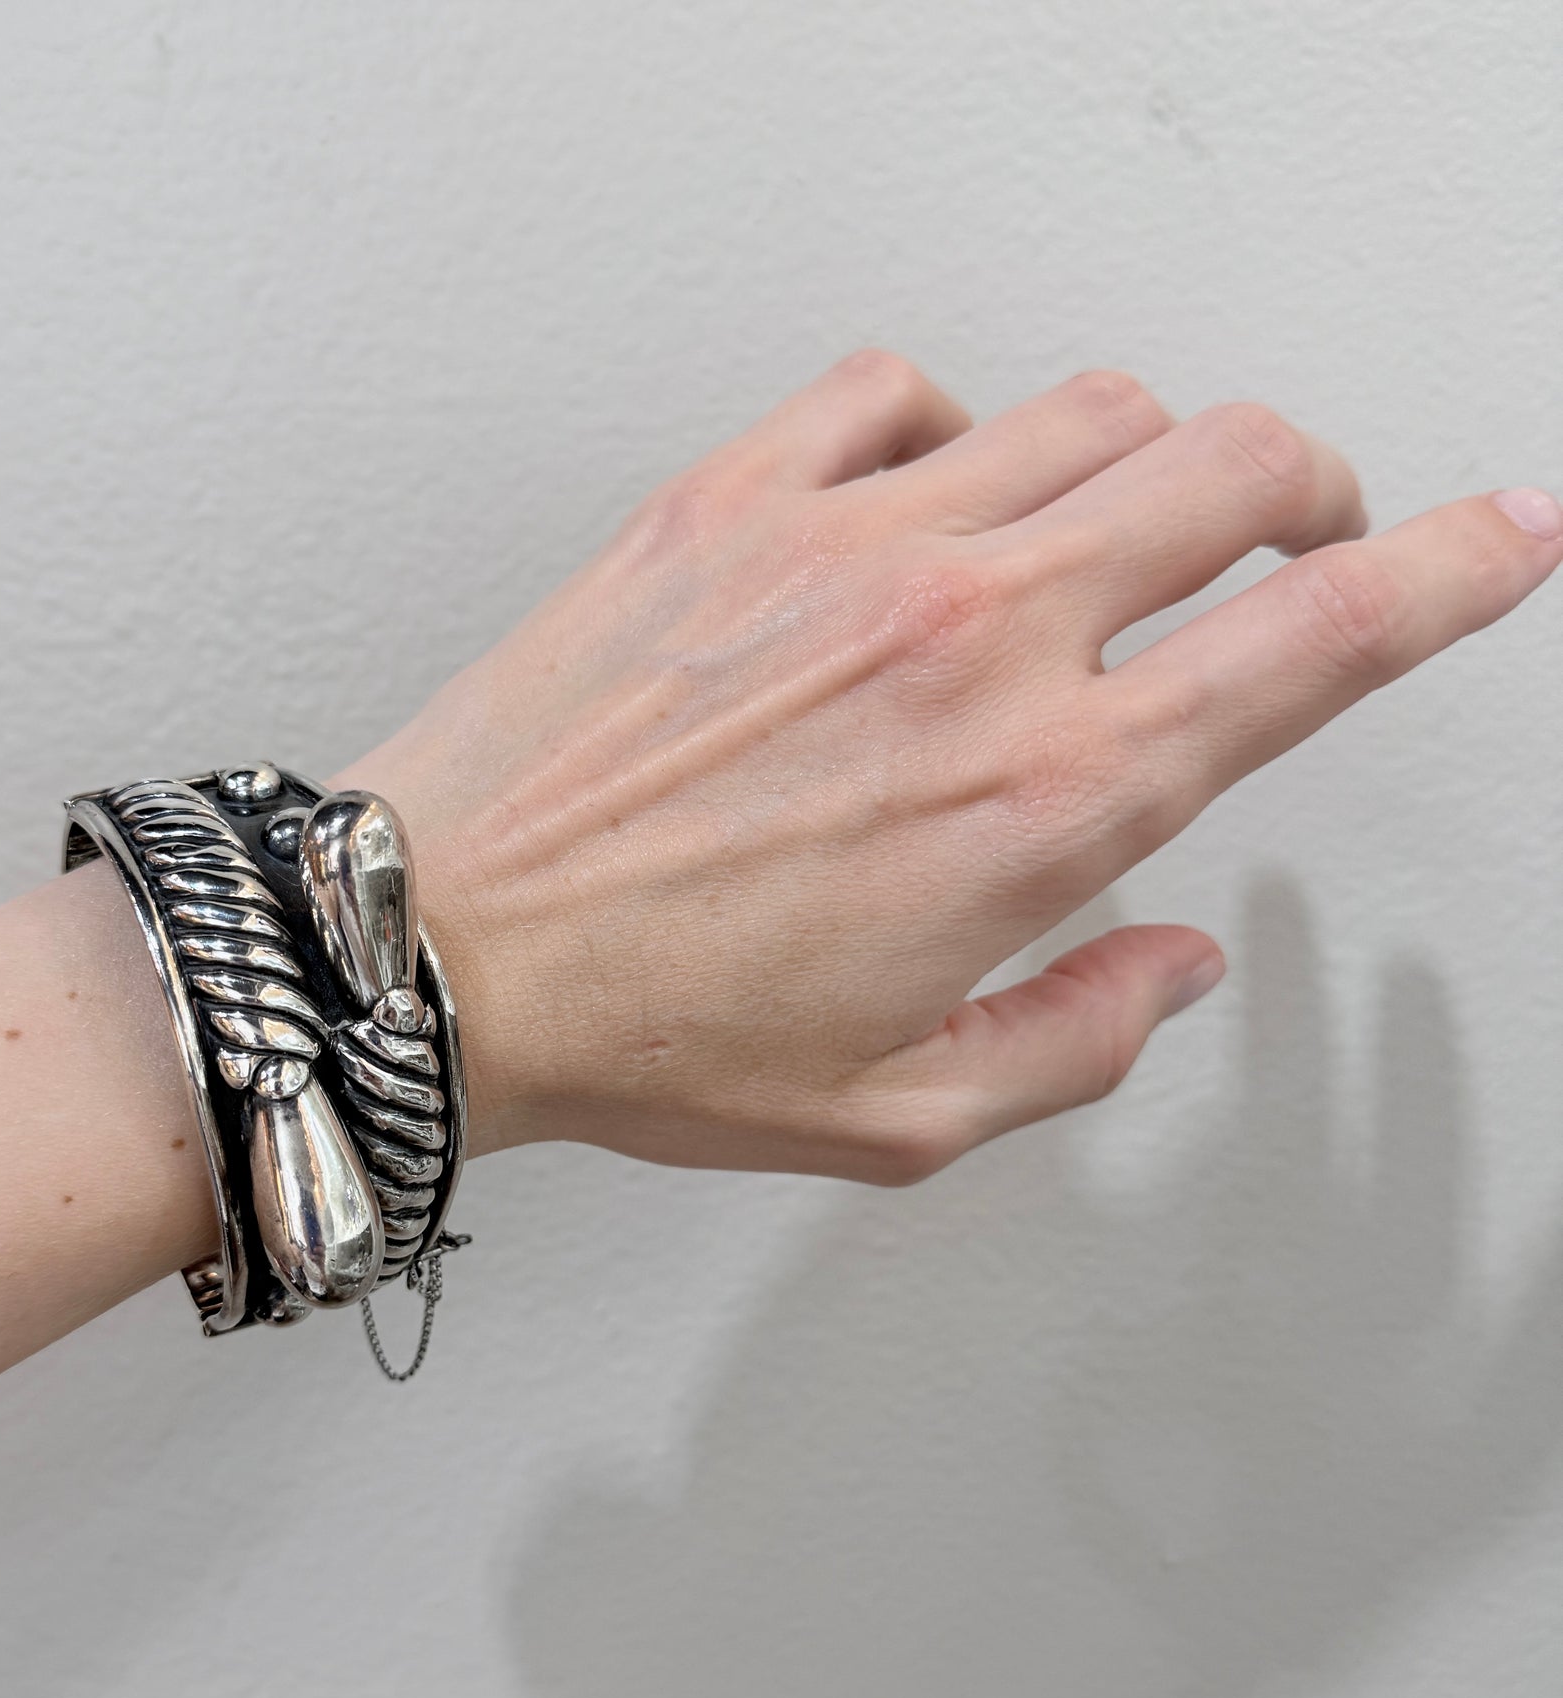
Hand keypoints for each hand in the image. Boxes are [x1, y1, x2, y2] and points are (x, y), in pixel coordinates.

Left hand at [340, 352, 1561, 1180]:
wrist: (440, 951)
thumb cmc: (649, 1037)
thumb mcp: (900, 1112)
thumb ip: (1077, 1039)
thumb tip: (1173, 963)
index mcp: (1043, 797)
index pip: (1320, 638)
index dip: (1449, 573)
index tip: (1506, 536)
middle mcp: (972, 641)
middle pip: (1235, 465)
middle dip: (1307, 488)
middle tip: (1295, 532)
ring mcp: (850, 546)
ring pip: (1090, 407)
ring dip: (1146, 454)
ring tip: (1109, 524)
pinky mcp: (730, 500)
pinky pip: (899, 386)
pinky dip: (955, 422)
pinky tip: (929, 490)